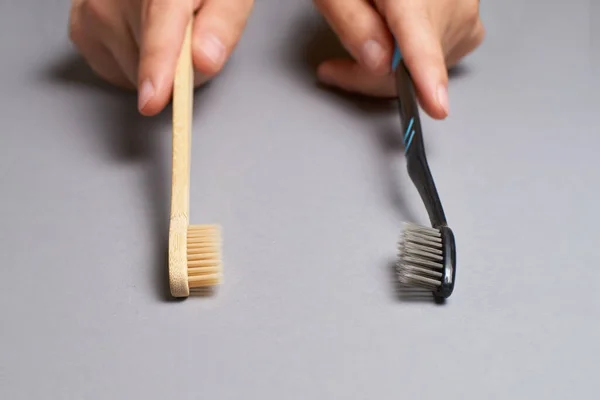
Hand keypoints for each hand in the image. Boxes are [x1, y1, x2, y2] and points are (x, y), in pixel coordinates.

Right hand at [69, 0, 253, 115]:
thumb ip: (222, 25)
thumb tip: (204, 60)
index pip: (157, 26)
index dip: (156, 66)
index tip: (153, 99)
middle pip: (148, 61)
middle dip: (177, 68)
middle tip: (190, 40)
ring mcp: (92, 9)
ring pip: (131, 74)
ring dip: (154, 69)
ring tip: (165, 33)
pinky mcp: (81, 28)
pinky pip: (114, 72)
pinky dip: (133, 68)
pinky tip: (141, 39)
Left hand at [313, 0, 484, 118]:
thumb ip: (352, 23)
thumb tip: (378, 63)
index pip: (421, 41)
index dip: (426, 76)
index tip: (436, 105)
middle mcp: (450, 2)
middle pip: (410, 68)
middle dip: (369, 76)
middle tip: (335, 69)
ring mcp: (465, 15)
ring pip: (421, 69)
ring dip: (390, 69)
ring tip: (367, 41)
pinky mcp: (470, 28)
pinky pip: (437, 61)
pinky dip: (413, 61)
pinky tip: (396, 41)